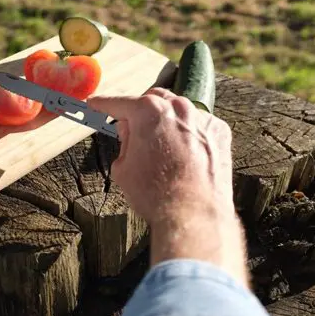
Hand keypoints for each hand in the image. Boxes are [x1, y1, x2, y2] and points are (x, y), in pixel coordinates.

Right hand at [88, 87, 233, 223]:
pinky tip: (183, 155)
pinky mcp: (219, 133)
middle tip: (131, 131)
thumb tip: (129, 134)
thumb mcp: (122, 168)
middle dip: (139, 112)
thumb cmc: (156, 194)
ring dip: (166, 122)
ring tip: (160, 148)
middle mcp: (178, 108)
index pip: (119, 103)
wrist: (192, 215)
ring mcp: (202, 119)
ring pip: (178, 111)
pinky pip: (198, 125)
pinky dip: (188, 134)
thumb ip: (124, 142)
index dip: (103, 105)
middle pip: (152, 100)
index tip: (95, 104)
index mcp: (148, 112)